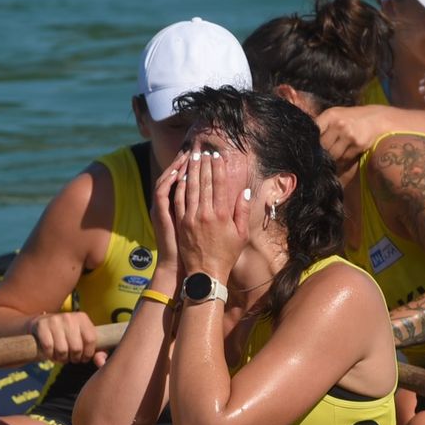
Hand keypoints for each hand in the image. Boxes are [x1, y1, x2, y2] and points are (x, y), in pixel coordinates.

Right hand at [26, 310, 104, 363]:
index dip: (88, 354)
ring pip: (62, 350)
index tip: (83, 358)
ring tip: (62, 357)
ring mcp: (55, 320)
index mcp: (82, 318)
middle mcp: (69, 316)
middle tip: (71, 358)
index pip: (91, 340)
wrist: (42, 324)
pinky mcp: (42, 325)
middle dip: (74, 358)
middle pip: (76, 347)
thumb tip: (101, 363)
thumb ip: (97, 352)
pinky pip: (48, 348)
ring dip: (62, 359)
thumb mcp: (83, 340)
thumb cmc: (67, 336)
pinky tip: (52, 354)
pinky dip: (50, 355)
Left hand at [167, 146, 250, 282]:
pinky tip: (181, 176)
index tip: (216, 156)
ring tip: (192, 158)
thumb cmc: (226, 255)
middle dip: (203, 164)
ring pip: (190, 188)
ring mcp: (191, 218)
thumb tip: (244, 192)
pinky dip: (180, 186)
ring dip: (191, 170)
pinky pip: (179, 200)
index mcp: (222, 215)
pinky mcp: (181, 223)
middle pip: (204, 182)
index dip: (218, 168)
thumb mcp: (241, 235)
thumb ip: (242, 212)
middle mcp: (206, 213)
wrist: (206, 274)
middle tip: (202, 151)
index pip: (219, 184)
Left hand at [315, 105, 394, 168]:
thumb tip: (306, 139)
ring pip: (333, 154)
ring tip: (332, 156)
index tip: (309, 147)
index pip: (314, 130)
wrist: (376, 119)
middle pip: (323, 146)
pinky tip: (343, 156)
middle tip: (320, 156)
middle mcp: (339, 124)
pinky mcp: (358, 145)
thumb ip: (322, 124)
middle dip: (321, 152)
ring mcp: (349, 135)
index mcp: (330, 115)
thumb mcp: (336, 115)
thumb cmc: (351, 117)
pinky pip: (344, 158)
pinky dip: (342, 160)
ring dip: (332, 158)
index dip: (310, 141)